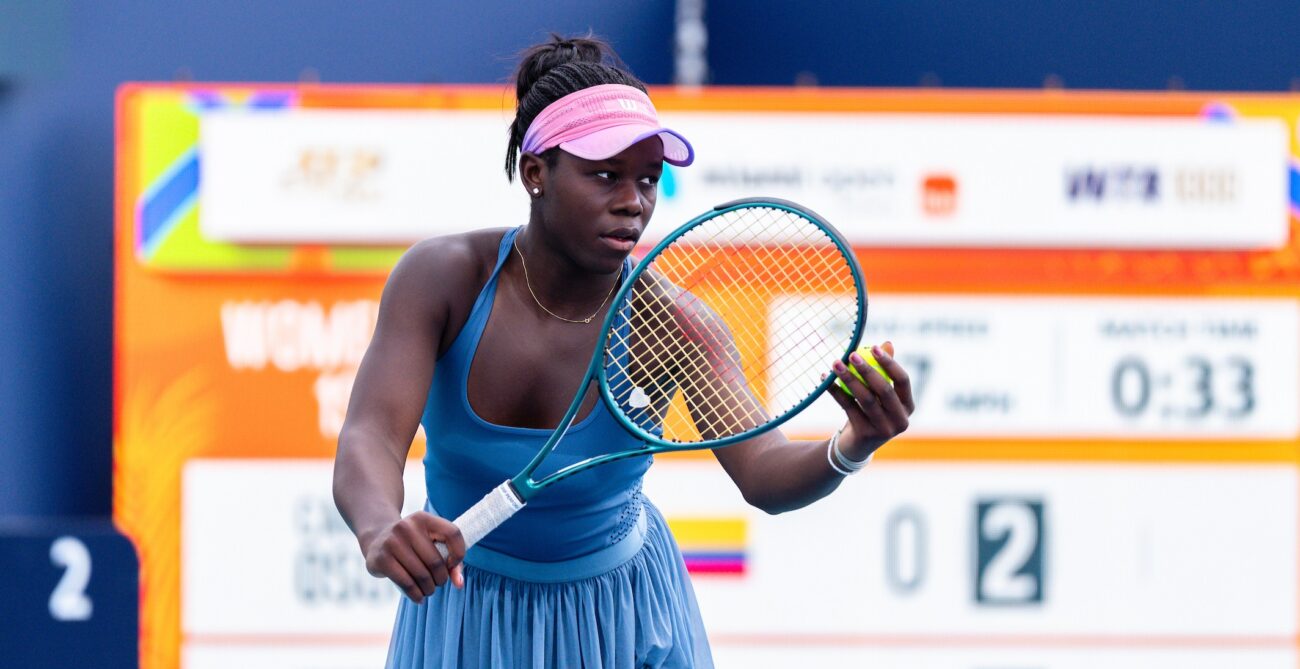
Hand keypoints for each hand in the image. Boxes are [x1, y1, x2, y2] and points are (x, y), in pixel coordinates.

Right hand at [360, 512, 465, 603]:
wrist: (377, 539)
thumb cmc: (412, 544)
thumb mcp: (430, 542)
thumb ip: (451, 561)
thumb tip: (459, 584)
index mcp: (424, 518)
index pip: (452, 533)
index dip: (459, 552)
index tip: (453, 564)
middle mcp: (407, 526)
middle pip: (436, 561)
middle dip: (441, 579)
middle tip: (438, 583)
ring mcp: (391, 542)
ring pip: (422, 575)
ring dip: (429, 589)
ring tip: (428, 590)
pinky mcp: (381, 559)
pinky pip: (406, 583)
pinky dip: (416, 595)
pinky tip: (419, 597)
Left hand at [826, 341, 914, 459]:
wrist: (856, 446)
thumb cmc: (870, 412)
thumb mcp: (879, 393)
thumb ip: (884, 370)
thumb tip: (888, 343)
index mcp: (908, 406)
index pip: (903, 380)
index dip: (889, 363)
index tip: (874, 347)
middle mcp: (900, 419)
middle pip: (884, 390)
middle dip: (867, 370)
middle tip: (851, 355)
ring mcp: (884, 430)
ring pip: (865, 399)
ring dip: (849, 379)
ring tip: (835, 364)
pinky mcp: (865, 435)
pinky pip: (848, 407)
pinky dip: (836, 392)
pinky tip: (825, 379)